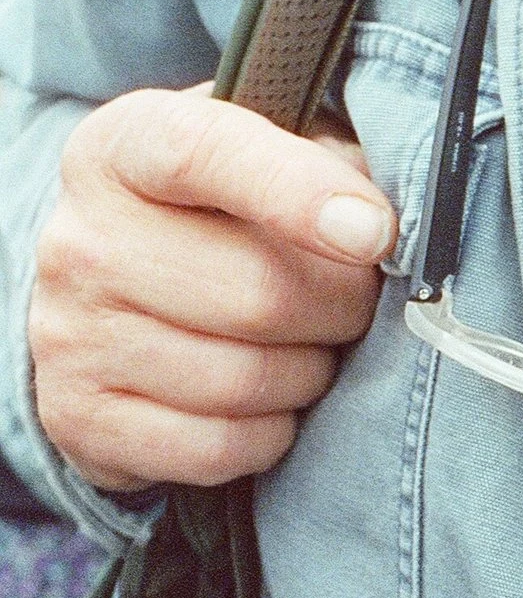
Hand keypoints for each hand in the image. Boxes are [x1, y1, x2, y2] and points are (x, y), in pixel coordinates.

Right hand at [29, 86, 396, 492]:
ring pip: (247, 381)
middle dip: (342, 309)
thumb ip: (330, 166)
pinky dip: (269, 435)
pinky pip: (219, 447)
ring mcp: (69, 334)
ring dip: (309, 375)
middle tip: (354, 305)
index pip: (201, 152)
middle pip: (261, 293)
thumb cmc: (227, 221)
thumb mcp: (273, 158)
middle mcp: (80, 239)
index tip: (374, 232)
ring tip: (308, 349)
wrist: (123, 305)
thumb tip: (377, 229)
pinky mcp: (81, 419)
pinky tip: (268, 402)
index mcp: (124, 150)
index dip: (298, 192)